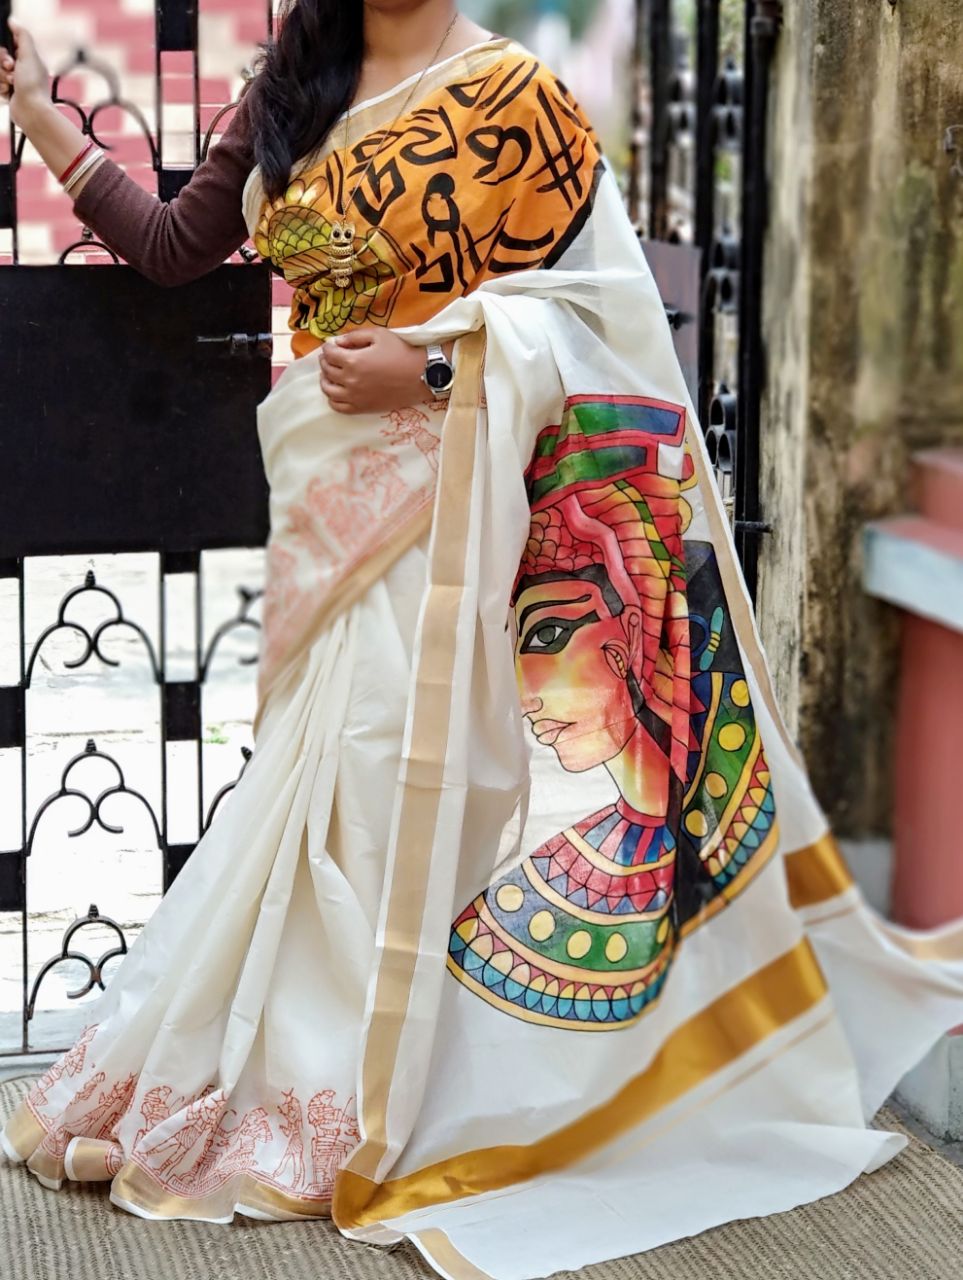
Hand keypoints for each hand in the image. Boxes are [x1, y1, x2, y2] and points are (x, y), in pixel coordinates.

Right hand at [1, 18, 51, 128]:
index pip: (6, 47)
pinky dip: (1, 88)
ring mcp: (14, 81)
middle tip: (12, 72)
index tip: (9, 59)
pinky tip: (10, 93)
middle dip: (2, 66)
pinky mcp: (9, 92)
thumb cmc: (32, 86)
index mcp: (27, 58)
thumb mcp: (29, 55)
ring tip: (12, 85)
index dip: (4, 53)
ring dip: (1, 78)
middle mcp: (21, 69)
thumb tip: (13, 22)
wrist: (32, 112)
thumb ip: (22, 36)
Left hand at [319, 328, 444, 415]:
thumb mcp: (379, 335)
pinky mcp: (362, 408)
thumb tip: (337, 342)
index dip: (328, 347)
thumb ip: (354, 336)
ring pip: (328, 390)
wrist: (421, 376)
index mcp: (353, 361)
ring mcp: (355, 397)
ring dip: (326, 379)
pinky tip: (338, 391)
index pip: (329, 353)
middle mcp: (350, 380)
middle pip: (326, 370)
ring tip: (332, 374)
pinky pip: (338, 407)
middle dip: (326, 361)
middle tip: (332, 357)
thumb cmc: (401, 352)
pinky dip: (333, 398)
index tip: (333, 345)